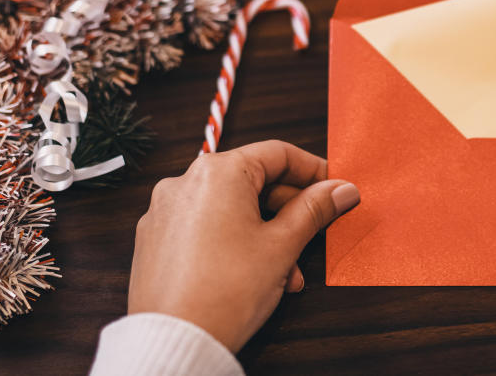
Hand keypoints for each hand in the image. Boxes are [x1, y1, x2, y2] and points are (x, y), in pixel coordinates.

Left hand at [128, 140, 359, 351]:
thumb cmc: (225, 292)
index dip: (312, 170)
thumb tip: (340, 189)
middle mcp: (185, 181)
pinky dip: (233, 241)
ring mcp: (165, 210)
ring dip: (264, 233)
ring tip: (287, 272)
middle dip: (289, 211)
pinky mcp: (154, 238)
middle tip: (315, 233)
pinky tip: (253, 273)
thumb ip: (314, 210)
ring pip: (230, 208)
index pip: (277, 154)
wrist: (176, 340)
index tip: (334, 187)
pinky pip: (204, 227)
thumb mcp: (282, 246)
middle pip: (252, 181)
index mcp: (218, 172)